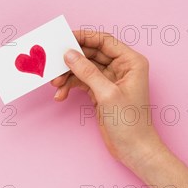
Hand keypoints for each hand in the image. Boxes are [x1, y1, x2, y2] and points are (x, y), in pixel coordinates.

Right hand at [51, 30, 164, 170]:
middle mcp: (122, 67)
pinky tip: (61, 95)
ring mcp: (110, 79)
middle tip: (54, 63)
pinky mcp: (101, 91)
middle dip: (72, 60)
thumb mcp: (107, 94)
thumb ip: (87, 72)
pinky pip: (82, 81)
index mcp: (131, 62)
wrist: (134, 150)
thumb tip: (69, 54)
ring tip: (56, 85)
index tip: (64, 38)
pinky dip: (70, 86)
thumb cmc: (130, 123)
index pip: (104, 41)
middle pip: (91, 53)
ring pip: (84, 68)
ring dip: (68, 75)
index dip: (84, 38)